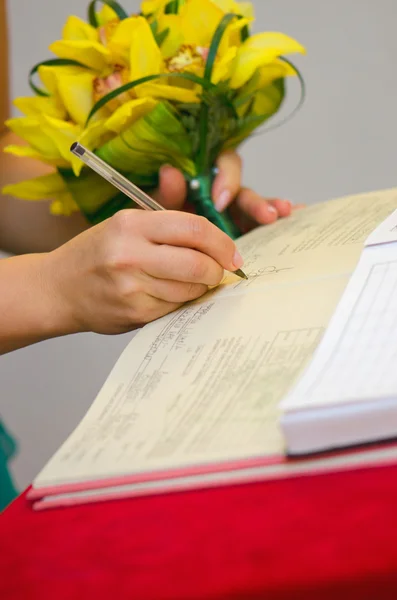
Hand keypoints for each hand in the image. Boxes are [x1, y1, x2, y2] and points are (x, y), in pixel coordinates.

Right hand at [44, 210, 242, 334]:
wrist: (58, 289)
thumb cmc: (96, 253)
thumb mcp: (125, 224)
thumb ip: (169, 219)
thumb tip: (215, 229)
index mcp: (130, 225)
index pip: (194, 228)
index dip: (222, 242)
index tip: (232, 254)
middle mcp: (129, 254)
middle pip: (197, 263)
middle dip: (216, 269)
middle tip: (218, 271)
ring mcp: (131, 287)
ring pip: (190, 290)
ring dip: (201, 287)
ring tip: (192, 282)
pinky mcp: (134, 313)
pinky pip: (176, 308)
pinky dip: (183, 302)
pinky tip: (172, 294)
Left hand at [150, 151, 303, 229]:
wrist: (158, 252)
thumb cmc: (157, 227)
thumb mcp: (158, 210)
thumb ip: (165, 194)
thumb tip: (171, 172)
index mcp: (206, 181)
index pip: (224, 165)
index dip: (227, 179)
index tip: (220, 201)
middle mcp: (226, 195)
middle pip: (245, 191)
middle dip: (256, 203)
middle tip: (267, 215)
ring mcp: (237, 215)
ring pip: (259, 208)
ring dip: (272, 209)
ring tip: (283, 214)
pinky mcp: (244, 234)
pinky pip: (265, 226)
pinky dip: (283, 220)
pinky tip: (298, 214)